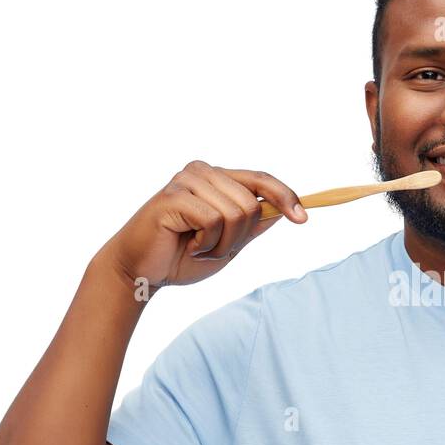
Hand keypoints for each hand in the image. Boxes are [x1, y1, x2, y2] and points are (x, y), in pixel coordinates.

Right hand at [97, 161, 305, 289]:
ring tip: (197, 247)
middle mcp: (202, 172)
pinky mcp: (173, 196)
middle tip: (212, 249)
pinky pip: (213, 221)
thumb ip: (252, 226)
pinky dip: (205, 243)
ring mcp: (186, 181)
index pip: (261, 179)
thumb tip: (284, 211)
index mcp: (216, 178)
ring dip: (222, 243)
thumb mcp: (228, 244)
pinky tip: (185, 244)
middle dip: (240, 237)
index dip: (286, 196)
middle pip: (252, 203)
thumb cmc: (180, 257)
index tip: (303, 219)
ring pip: (236, 213)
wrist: (141, 272)